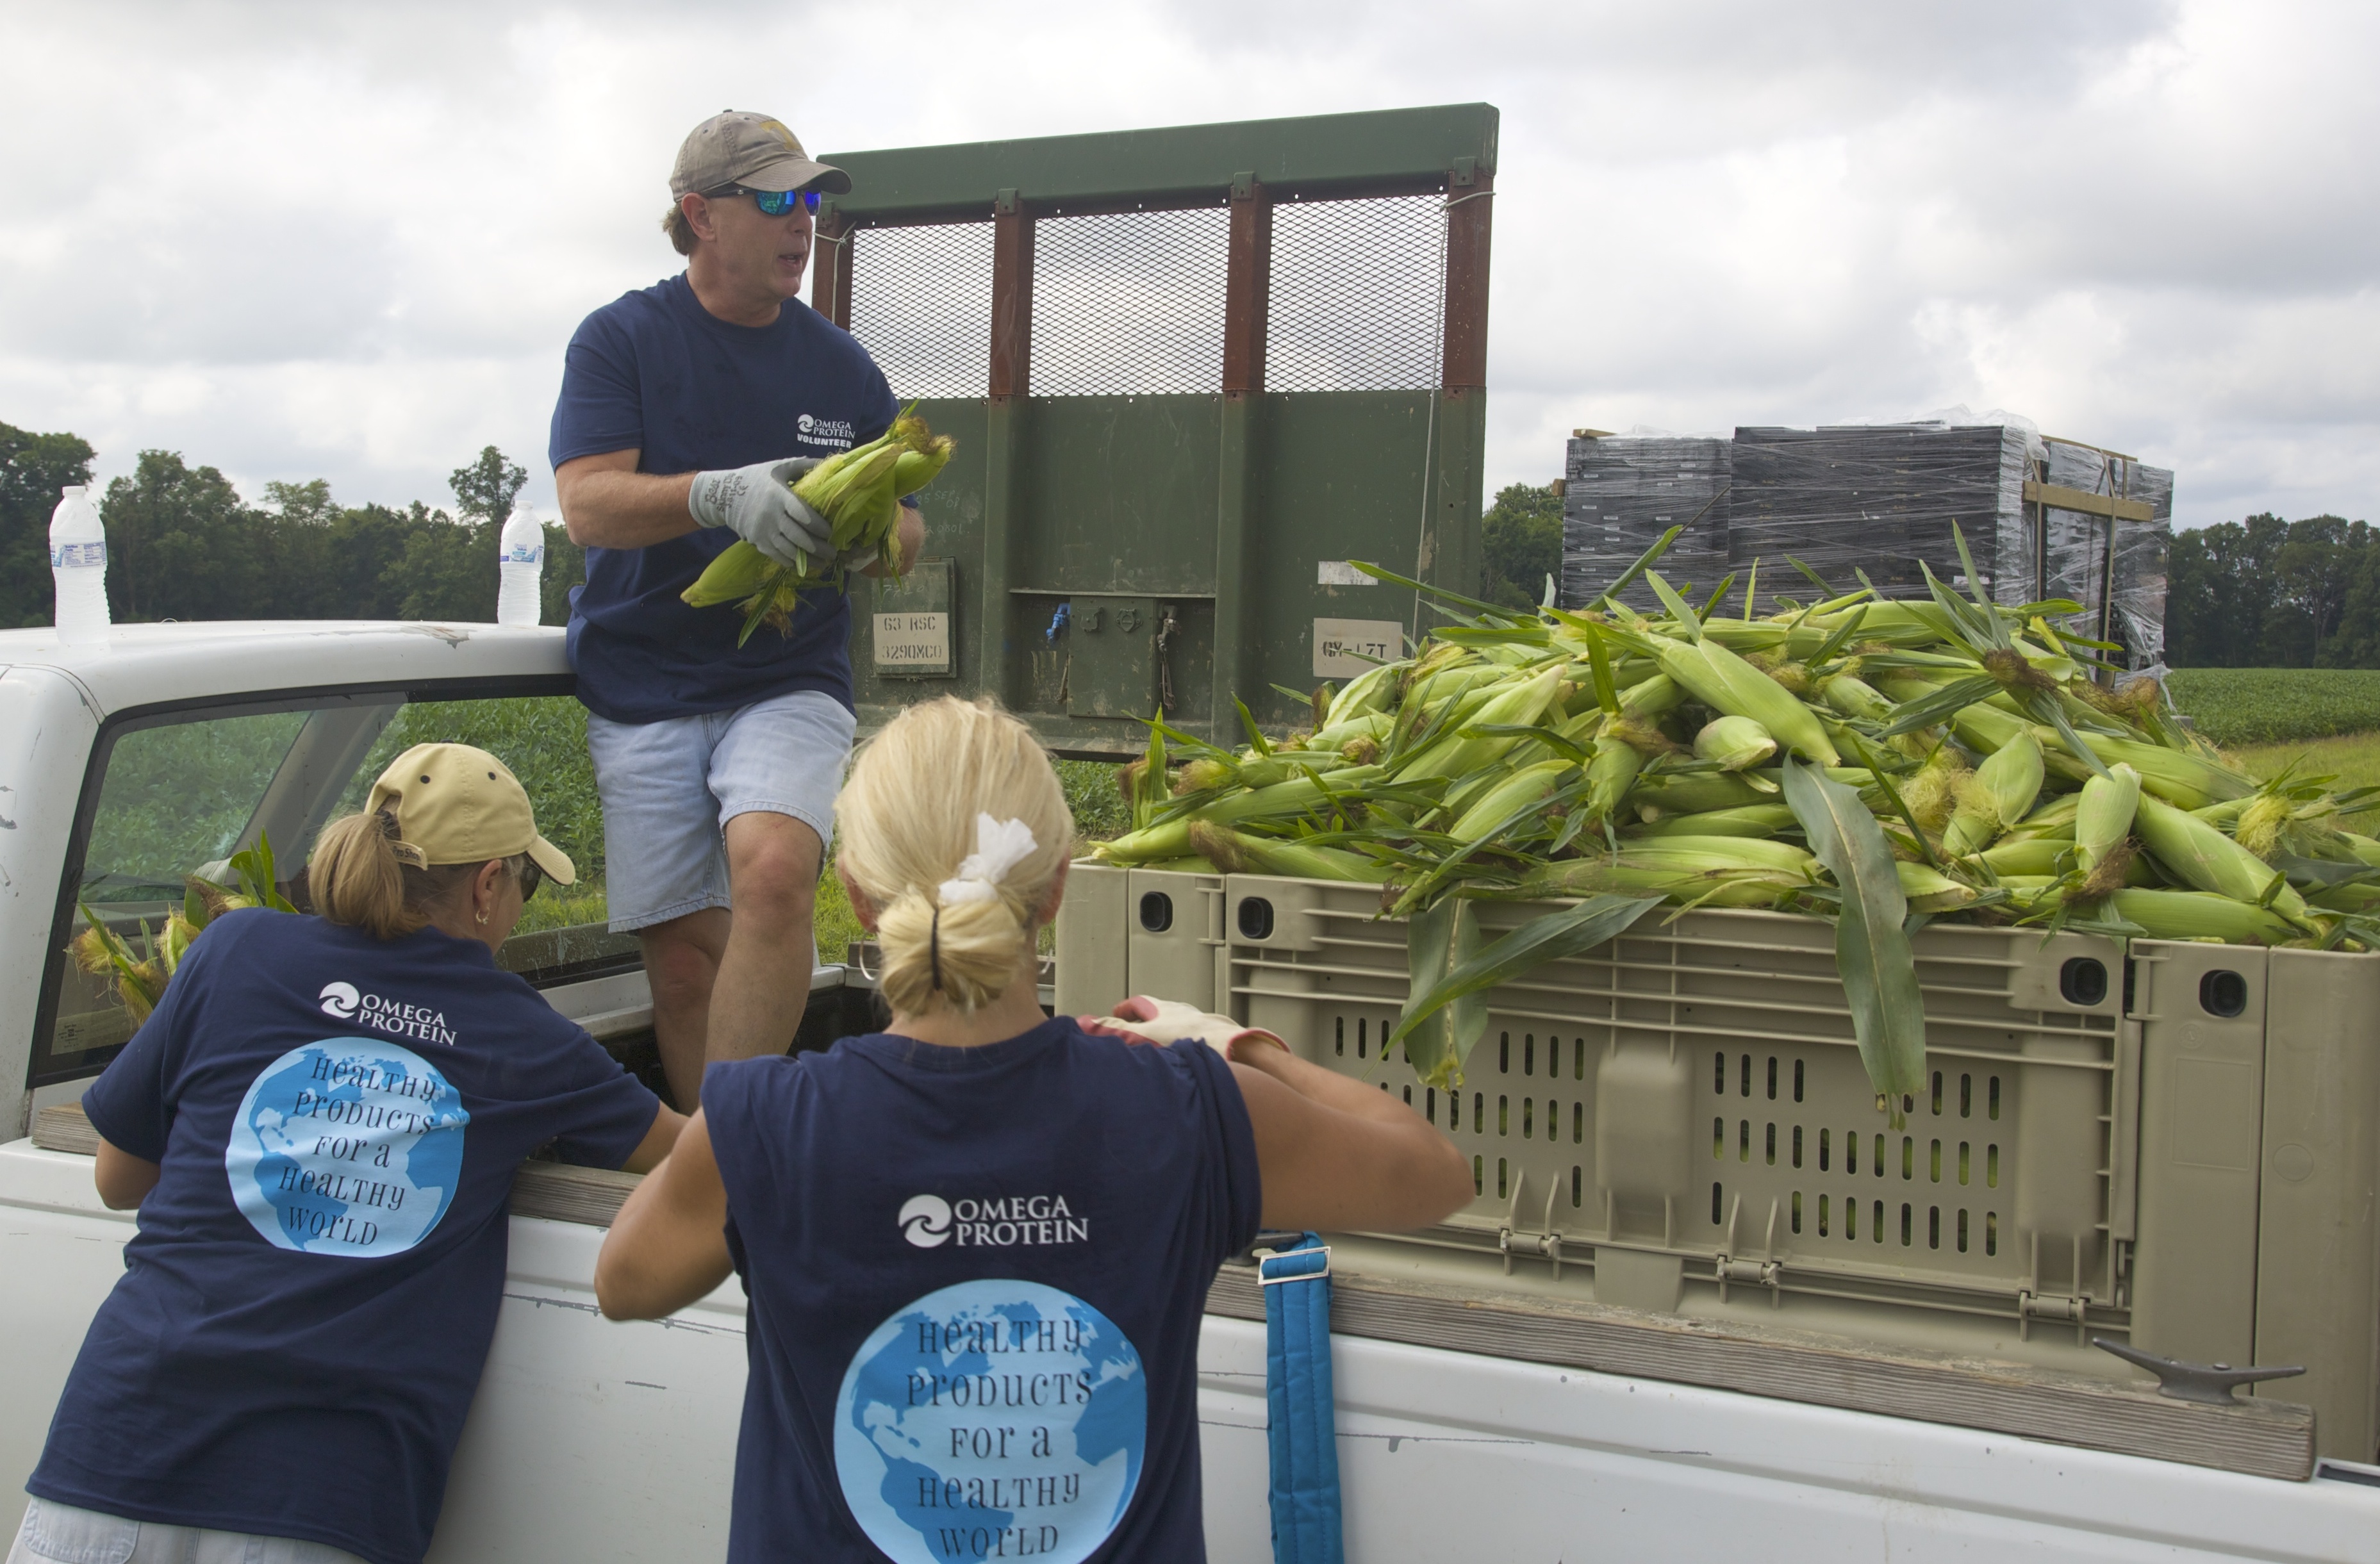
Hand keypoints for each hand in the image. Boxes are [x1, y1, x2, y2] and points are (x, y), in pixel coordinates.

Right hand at [687, 457, 828, 568]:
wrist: (725, 495)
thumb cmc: (757, 478)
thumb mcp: (778, 467)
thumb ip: (803, 465)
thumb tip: (829, 461)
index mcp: (779, 495)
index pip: (802, 514)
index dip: (818, 525)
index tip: (830, 532)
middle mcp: (772, 515)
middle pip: (798, 536)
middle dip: (819, 548)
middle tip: (834, 553)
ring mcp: (763, 531)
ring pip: (789, 550)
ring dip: (809, 559)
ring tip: (824, 563)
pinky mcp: (757, 541)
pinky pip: (777, 556)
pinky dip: (792, 563)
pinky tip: (804, 565)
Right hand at [1079, 996, 1287, 1064]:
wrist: (1232, 1050)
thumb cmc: (1191, 1039)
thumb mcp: (1144, 1035)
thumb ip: (1115, 1031)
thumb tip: (1086, 1023)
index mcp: (1163, 1008)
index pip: (1138, 1003)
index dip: (1124, 1010)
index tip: (1115, 1015)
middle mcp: (1181, 1013)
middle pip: (1157, 1014)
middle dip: (1142, 1023)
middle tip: (1132, 1034)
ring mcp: (1198, 1026)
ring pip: (1175, 1029)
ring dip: (1162, 1037)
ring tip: (1153, 1053)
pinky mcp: (1211, 1041)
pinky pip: (1189, 1042)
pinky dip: (1178, 1050)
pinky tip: (1177, 1066)